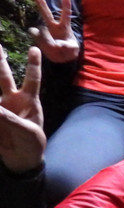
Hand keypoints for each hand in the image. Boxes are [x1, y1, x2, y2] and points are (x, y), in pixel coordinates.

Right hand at [0, 45, 46, 173]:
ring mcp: (0, 107)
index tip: (35, 49)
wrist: (21, 159)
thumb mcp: (27, 132)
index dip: (33, 64)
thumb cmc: (31, 144)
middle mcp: (12, 100)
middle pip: (4, 76)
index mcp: (29, 101)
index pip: (32, 79)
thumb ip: (11, 120)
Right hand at [29, 0, 79, 63]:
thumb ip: (66, 46)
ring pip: (40, 31)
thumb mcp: (72, 48)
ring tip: (56, 46)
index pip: (66, 15)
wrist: (62, 59)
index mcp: (64, 27)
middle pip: (47, 14)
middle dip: (41, 3)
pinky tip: (51, 48)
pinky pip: (39, 41)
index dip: (66, 6)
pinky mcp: (40, 40)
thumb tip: (57, 44)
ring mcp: (46, 33)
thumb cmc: (68, 50)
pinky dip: (45, 47)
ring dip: (47, 40)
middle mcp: (54, 28)